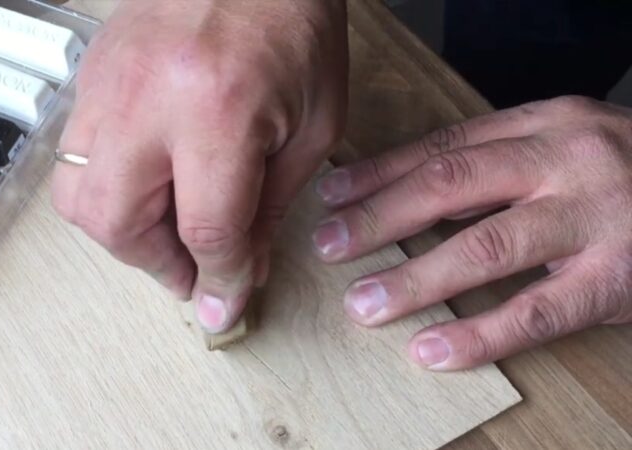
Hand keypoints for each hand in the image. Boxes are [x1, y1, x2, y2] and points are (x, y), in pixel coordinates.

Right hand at [52, 0, 348, 332]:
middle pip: (117, 223)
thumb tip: (238, 267)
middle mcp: (147, 101)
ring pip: (78, 197)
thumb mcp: (312, 125)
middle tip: (191, 268)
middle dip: (155, 263)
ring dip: (123, 232)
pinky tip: (150, 182)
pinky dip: (109, 188)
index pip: (205, 228)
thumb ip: (270, 205)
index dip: (218, 280)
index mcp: (218, 110)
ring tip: (167, 228)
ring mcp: (107, 86)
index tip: (223, 305)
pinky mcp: (91, 77)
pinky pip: (76, 156)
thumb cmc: (295, 26)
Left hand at [314, 96, 631, 369]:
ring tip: (366, 305)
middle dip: (380, 219)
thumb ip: (498, 164)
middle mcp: (566, 160)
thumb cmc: (625, 174)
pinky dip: (479, 334)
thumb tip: (407, 194)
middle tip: (328, 246)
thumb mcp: (565, 147)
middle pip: (450, 187)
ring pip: (486, 249)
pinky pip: (537, 312)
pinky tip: (434, 350)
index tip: (331, 196)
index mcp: (545, 124)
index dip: (380, 174)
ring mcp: (594, 218)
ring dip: (416, 279)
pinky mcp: (617, 278)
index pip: (443, 146)